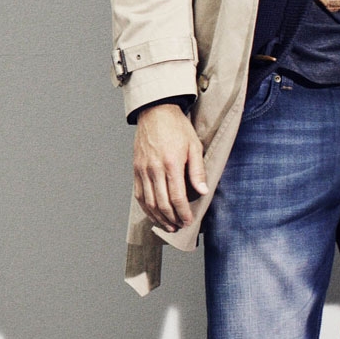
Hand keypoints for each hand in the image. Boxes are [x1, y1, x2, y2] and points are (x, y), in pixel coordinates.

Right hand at [133, 103, 206, 232]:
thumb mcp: (194, 146)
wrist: (155, 111)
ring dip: (158, 218)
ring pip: (148, 203)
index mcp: (171, 163)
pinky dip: (146, 208)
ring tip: (168, 226)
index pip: (177, 197)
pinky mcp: (135, 169)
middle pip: (162, 204)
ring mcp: (142, 170)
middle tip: (180, 227)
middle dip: (172, 219)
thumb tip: (203, 192)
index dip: (183, 213)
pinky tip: (154, 214)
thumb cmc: (177, 127)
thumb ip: (198, 170)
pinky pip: (139, 195)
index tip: (189, 221)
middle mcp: (154, 169)